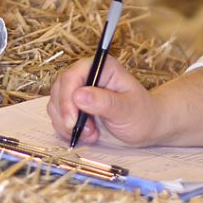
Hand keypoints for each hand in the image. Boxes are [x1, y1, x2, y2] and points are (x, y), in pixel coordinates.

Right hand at [45, 54, 164, 146]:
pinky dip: (67, 130)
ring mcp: (78, 90)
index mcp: (101, 67)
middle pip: (59, 90)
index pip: (72, 76)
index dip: (66, 99)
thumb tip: (78, 95)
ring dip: (68, 125)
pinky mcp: (74, 105)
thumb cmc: (142, 115)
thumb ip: (104, 102)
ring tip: (92, 135)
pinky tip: (88, 135)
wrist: (146, 126)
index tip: (72, 121)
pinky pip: (58, 116)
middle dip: (68, 115)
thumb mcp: (127, 110)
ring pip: (55, 105)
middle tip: (89, 133)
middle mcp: (87, 75)